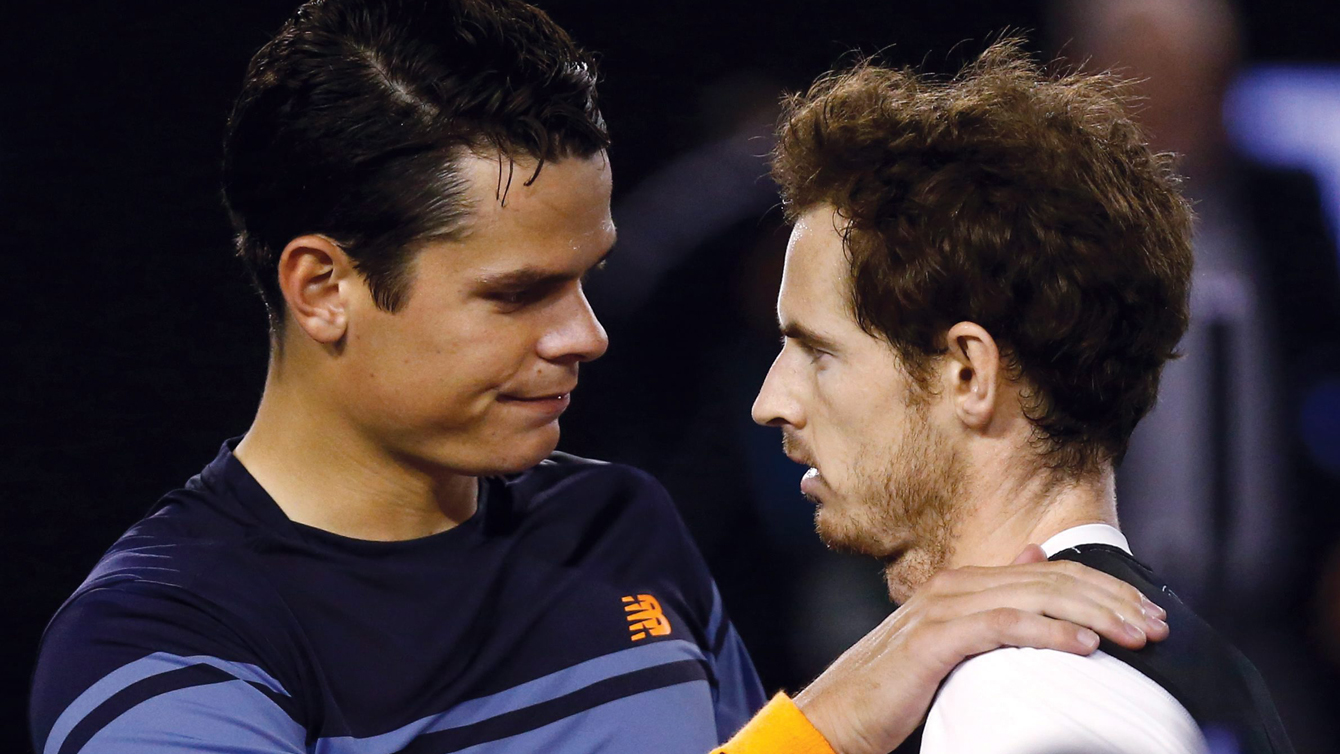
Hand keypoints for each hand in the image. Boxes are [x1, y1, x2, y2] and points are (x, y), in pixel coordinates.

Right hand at [793, 545, 1169, 753]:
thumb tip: (1035, 556)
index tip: (1147, 614)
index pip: (1050, 571)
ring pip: (1033, 596)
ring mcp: (943, 607)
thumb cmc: (897, 689)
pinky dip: (1047, 632)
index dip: (1104, 588)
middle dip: (1112, 600)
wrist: (840, 715)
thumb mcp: (953, 642)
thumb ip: (994, 603)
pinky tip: (1083, 646)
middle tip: (1156, 626)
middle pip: (1050, 579)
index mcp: (963, 583)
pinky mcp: (935, 638)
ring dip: (1093, 614)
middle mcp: (955, 585)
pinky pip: (1002, 626)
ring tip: (1134, 636)